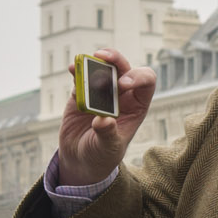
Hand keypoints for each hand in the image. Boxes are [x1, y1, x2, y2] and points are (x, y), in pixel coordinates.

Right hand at [57, 49, 157, 186]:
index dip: (137, 77)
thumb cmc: (102, 155)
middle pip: (124, 68)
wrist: (81, 159)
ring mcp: (101, 92)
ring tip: (83, 63)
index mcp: (136, 105)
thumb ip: (107, 134)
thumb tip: (103, 119)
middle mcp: (121, 95)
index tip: (122, 85)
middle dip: (116, 60)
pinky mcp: (82, 93)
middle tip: (103, 58)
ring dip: (94, 62)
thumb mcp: (108, 148)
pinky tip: (72, 68)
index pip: (146, 82)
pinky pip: (81, 77)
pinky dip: (76, 70)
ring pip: (102, 68)